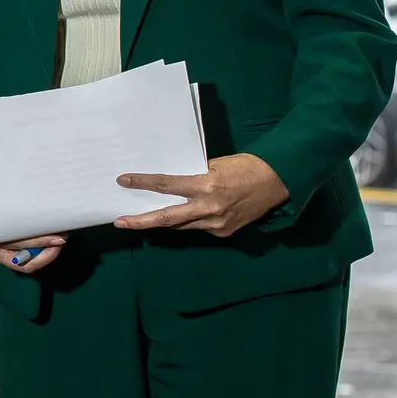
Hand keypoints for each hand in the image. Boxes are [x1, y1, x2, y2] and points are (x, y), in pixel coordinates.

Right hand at [0, 181, 65, 274]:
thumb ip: (4, 205)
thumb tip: (35, 206)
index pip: (18, 246)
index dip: (40, 243)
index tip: (58, 235)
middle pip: (25, 261)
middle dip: (48, 252)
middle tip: (63, 238)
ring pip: (25, 263)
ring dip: (44, 255)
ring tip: (59, 241)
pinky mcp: (0, 251)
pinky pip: (22, 259)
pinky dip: (37, 253)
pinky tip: (48, 242)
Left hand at [114, 153, 288, 236]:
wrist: (277, 182)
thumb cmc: (245, 167)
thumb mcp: (215, 165)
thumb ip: (193, 176)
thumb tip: (172, 184)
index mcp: (206, 186)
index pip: (166, 186)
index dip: (142, 183)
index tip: (123, 180)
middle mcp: (208, 208)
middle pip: (166, 218)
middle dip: (140, 221)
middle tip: (119, 222)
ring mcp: (216, 224)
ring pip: (180, 226)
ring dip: (161, 222)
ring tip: (139, 220)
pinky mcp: (223, 232)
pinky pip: (197, 228)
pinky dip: (186, 222)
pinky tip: (179, 216)